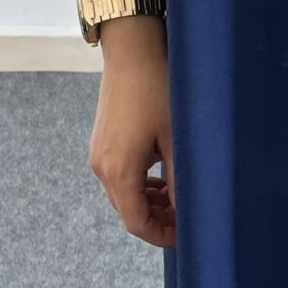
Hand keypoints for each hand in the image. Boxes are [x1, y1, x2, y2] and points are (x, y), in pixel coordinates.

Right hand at [88, 19, 174, 247]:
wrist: (131, 51)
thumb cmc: (157, 91)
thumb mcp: (177, 140)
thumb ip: (181, 181)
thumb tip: (189, 211)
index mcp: (119, 171)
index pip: (136, 222)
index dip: (161, 235)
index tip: (185, 236)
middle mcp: (102, 167)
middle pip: (128, 211)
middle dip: (157, 220)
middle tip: (187, 219)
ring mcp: (98, 154)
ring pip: (123, 194)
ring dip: (149, 202)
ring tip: (178, 199)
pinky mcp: (102, 142)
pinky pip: (119, 176)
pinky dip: (140, 184)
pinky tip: (162, 179)